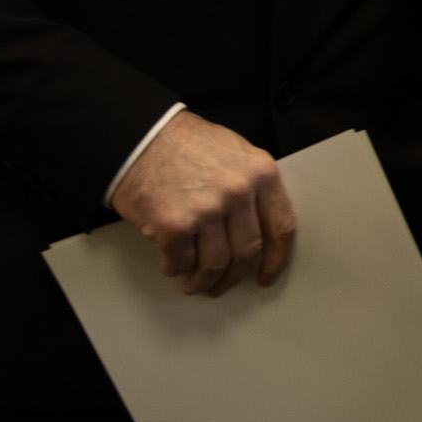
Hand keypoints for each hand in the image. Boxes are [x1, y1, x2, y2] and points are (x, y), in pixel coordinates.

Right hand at [109, 110, 294, 297]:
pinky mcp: (174, 225)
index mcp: (261, 174)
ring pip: (215, 264)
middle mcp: (238, 193)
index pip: (282, 227)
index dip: (277, 258)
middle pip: (248, 252)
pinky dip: (177, 269)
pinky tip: (173, 266)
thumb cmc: (186, 143)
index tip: (268, 274)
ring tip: (197, 284)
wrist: (139, 137)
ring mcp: (206, 210)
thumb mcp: (236, 152)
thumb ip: (253, 185)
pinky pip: (181, 262)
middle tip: (224, 284)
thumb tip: (259, 225)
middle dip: (236, 276)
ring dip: (205, 281)